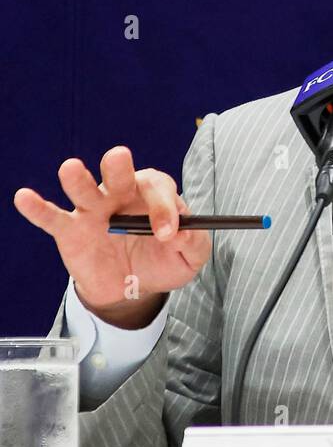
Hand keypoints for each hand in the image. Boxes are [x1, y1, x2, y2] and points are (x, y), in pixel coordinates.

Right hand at [13, 146, 210, 321]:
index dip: (163, 208)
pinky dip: (37, 207)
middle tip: (120, 157)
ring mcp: (93, 210)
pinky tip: (25, 197)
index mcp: (152, 194)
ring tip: (71, 169)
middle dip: (118, 166)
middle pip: (119, 173)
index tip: (168, 234)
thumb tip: (181, 233)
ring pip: (84, 188)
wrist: (133, 289)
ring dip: (77, 178)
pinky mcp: (70, 230)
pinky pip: (51, 217)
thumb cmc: (161, 260)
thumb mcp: (188, 257)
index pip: (157, 189)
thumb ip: (193, 244)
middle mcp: (121, 194)